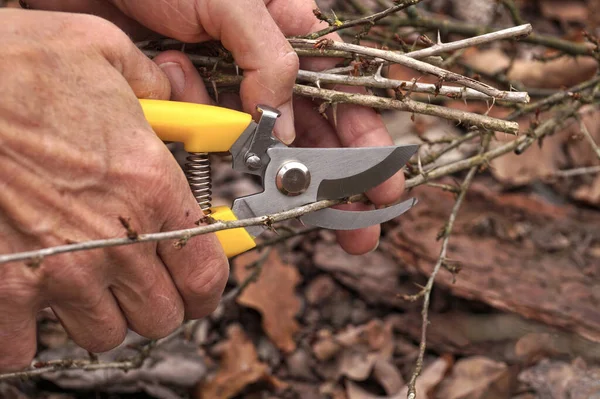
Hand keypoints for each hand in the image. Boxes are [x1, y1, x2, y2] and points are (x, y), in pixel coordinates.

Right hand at [0, 9, 228, 370]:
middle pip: (160, 316)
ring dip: (100, 313)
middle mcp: (111, 239)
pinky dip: (29, 333)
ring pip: (104, 333)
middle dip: (155, 300)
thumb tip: (170, 96)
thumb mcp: (103, 50)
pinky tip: (31, 294)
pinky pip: (25, 348)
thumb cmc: (9, 65)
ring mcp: (55, 271)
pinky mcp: (1, 288)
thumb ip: (153, 85)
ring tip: (85, 279)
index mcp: (147, 186)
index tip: (198, 283)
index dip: (206, 286)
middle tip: (139, 277)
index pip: (205, 274)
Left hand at [27, 0, 406, 254]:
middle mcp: (269, 66)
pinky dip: (212, 149)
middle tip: (355, 228)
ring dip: (273, 175)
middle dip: (336, 181)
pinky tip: (197, 130)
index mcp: (293, 33)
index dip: (369, 143)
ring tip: (275, 195)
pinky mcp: (195, 103)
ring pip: (268, 145)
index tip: (383, 187)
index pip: (347, 94)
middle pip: (318, 132)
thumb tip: (284, 125)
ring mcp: (231, 88)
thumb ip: (269, 57)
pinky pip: (216, 142)